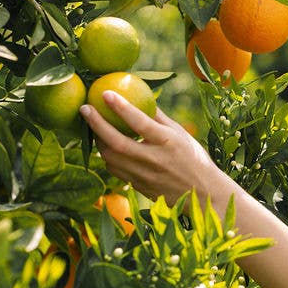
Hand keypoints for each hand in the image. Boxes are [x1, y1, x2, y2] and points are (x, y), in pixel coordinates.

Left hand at [79, 91, 229, 210]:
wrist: (202, 194)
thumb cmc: (193, 158)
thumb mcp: (181, 134)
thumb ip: (159, 117)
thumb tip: (140, 96)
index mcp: (168, 142)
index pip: (140, 122)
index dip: (120, 107)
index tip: (105, 93)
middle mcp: (154, 160)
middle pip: (116, 142)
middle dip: (96, 124)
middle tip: (84, 108)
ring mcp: (144, 176)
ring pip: (111, 158)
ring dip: (98, 141)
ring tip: (93, 126)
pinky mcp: (138, 186)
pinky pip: (115, 170)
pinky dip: (107, 156)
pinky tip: (106, 147)